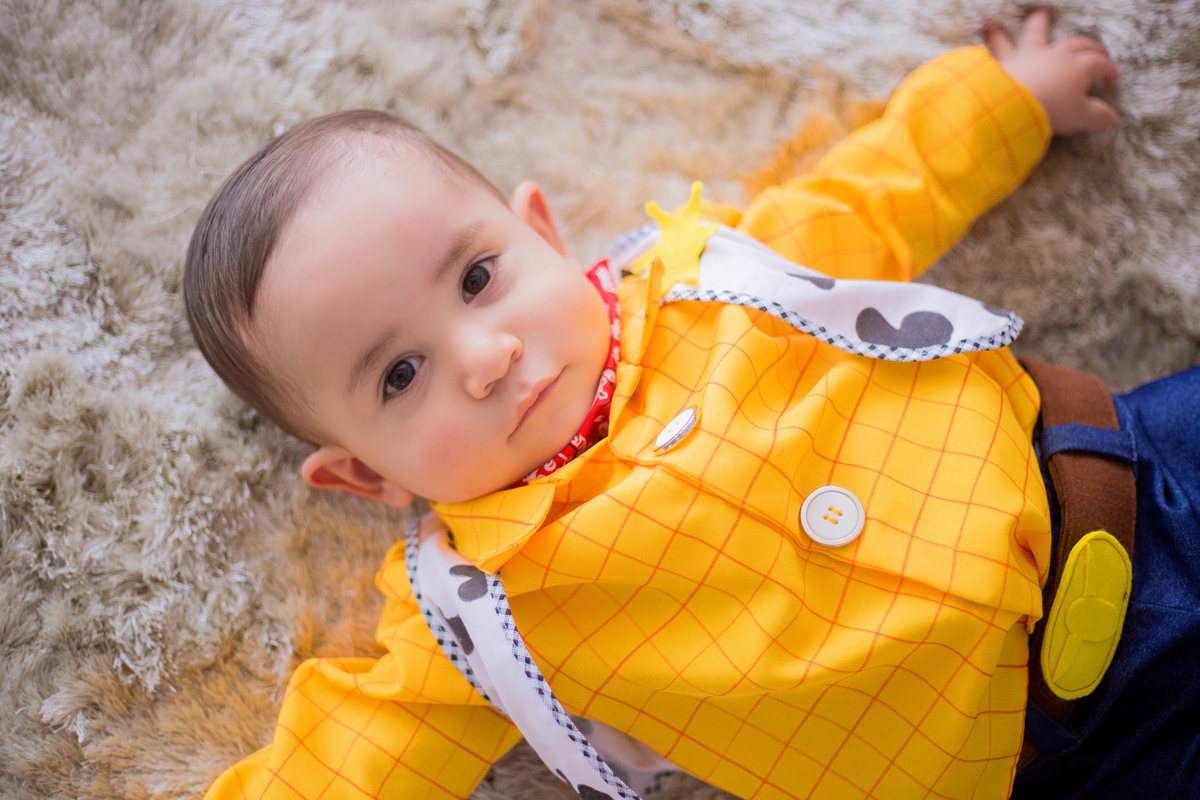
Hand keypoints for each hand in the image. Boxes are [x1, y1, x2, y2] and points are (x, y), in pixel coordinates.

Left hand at [985, 9, 1119, 134]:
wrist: (1014, 105)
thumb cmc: (1051, 109)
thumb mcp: (1081, 117)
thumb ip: (1098, 117)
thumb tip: (1112, 119)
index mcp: (1079, 68)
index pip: (1099, 65)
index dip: (1108, 70)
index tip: (1112, 78)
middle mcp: (1056, 55)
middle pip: (1077, 45)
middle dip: (1090, 47)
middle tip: (1097, 49)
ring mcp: (1031, 55)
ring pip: (1037, 35)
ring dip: (1039, 24)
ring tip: (1039, 14)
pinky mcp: (1006, 62)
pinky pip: (1000, 46)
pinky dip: (997, 38)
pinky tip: (991, 29)